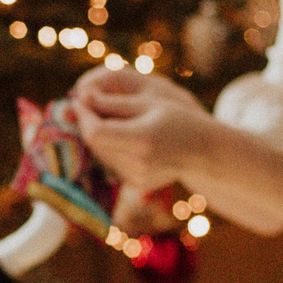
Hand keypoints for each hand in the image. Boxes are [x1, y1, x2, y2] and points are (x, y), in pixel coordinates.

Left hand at [70, 72, 212, 190]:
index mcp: (142, 141)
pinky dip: (110, 148)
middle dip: (87, 123)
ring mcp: (137, 178)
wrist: (203, 151)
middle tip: (87, 104)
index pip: (95, 132)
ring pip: (100, 154)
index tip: (80, 98)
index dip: (83, 115)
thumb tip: (80, 97)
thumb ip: (112, 103)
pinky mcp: (136, 184)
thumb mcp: (147, 103)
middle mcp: (138, 164)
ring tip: (108, 117)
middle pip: (95, 144)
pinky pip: (111, 163)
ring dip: (97, 135)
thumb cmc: (177, 119)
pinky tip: (124, 136)